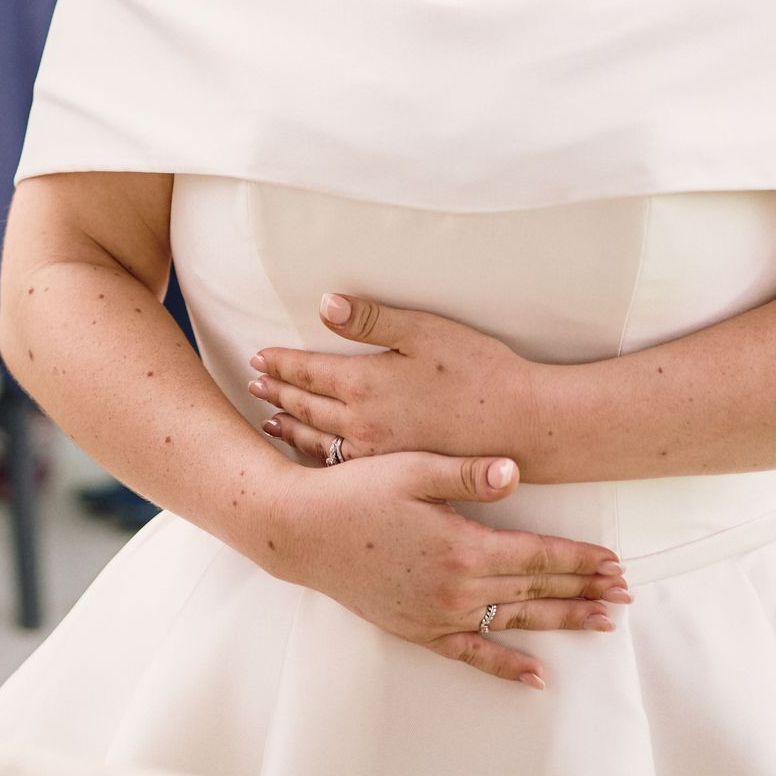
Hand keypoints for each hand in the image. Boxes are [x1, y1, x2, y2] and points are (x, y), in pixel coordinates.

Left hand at [249, 294, 537, 464]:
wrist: (521, 426)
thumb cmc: (479, 370)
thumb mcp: (424, 331)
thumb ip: (372, 319)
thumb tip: (325, 305)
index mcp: (365, 384)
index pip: (308, 371)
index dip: (281, 363)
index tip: (258, 358)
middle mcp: (362, 424)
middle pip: (306, 406)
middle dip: (277, 393)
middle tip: (254, 384)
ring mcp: (378, 453)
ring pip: (318, 440)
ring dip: (290, 427)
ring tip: (270, 421)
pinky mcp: (396, 471)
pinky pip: (342, 465)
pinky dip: (317, 456)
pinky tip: (315, 454)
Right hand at [252, 452, 626, 688]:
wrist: (300, 532)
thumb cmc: (354, 491)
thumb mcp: (412, 468)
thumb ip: (468, 472)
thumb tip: (517, 471)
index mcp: (463, 547)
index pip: (538, 557)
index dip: (580, 559)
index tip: (615, 563)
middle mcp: (456, 589)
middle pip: (535, 592)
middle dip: (583, 591)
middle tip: (625, 595)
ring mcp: (437, 615)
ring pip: (514, 623)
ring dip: (561, 623)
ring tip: (601, 624)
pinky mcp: (417, 630)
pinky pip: (472, 654)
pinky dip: (507, 666)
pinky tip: (538, 676)